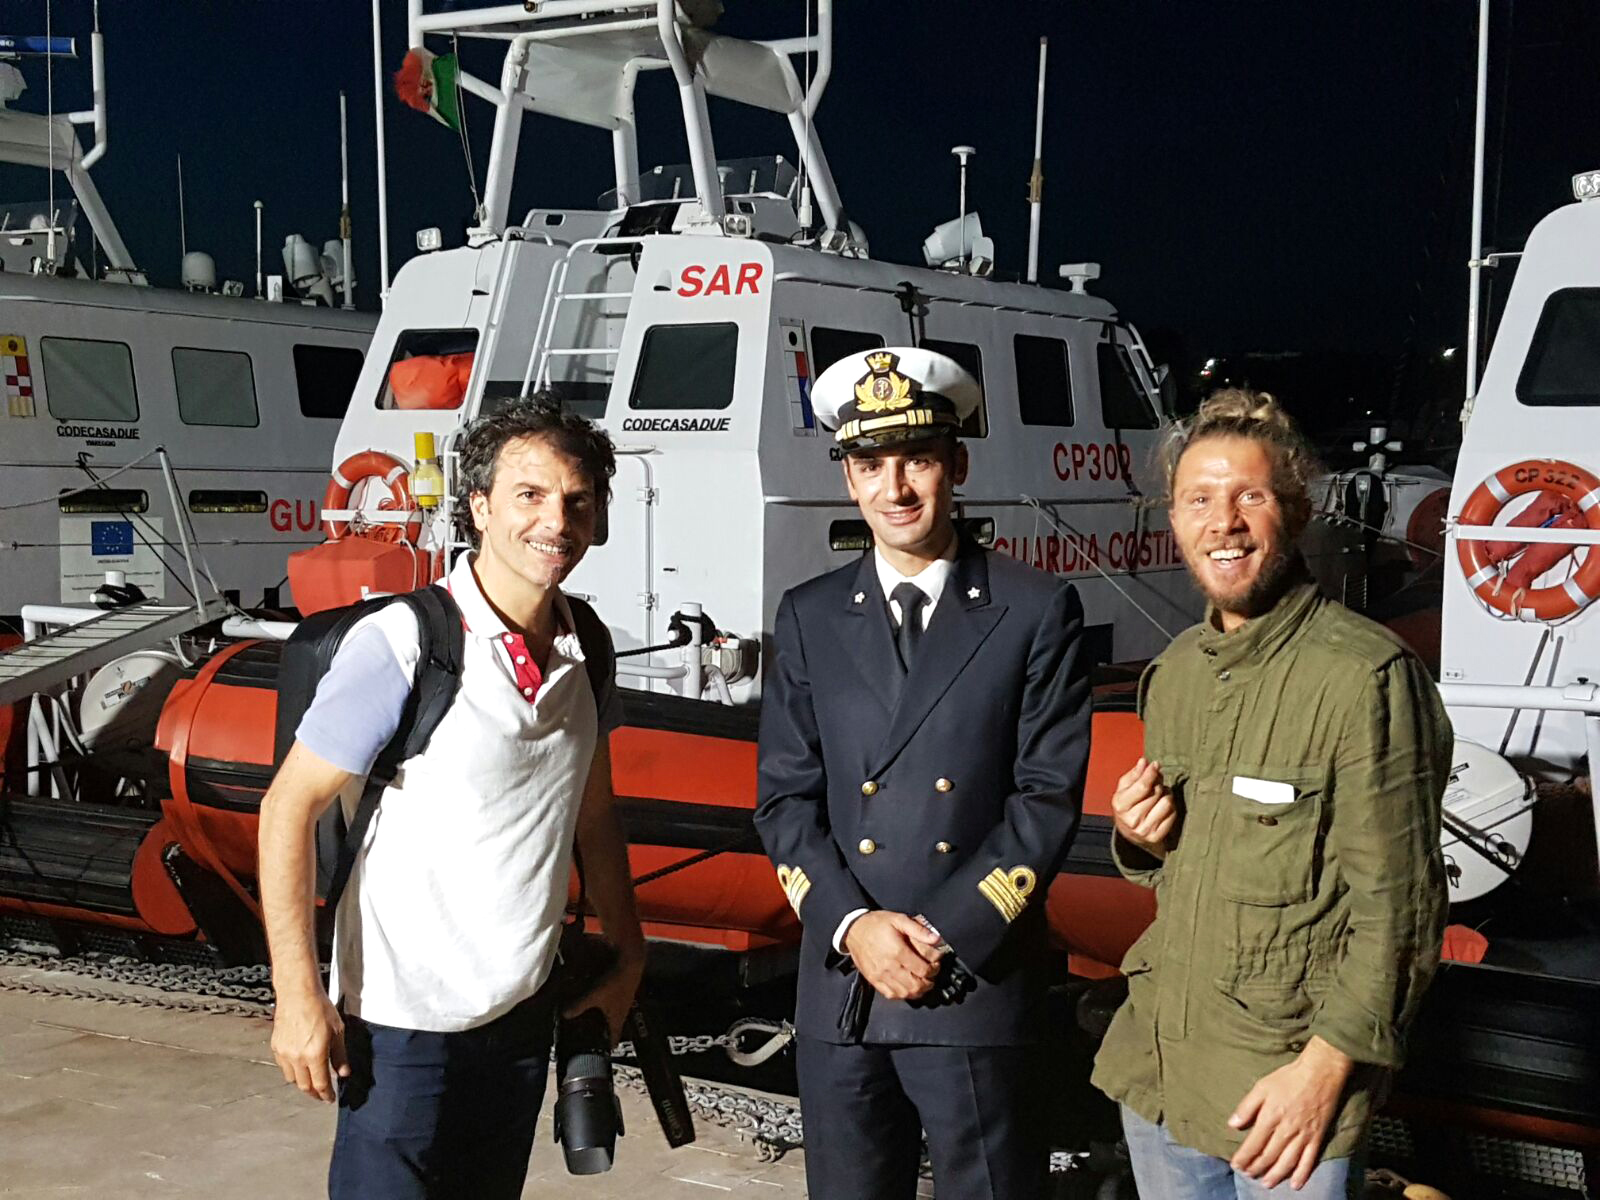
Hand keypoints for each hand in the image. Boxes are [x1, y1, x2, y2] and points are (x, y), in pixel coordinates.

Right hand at [271, 989, 348, 1102]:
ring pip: (292, 1078)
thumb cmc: (319, 1007)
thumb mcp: (338, 1031)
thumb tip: (343, 1073)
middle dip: (314, 1093)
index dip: (326, 1095)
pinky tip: (300, 1066)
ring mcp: (284, 1053)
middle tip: (322, 1094)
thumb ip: (340, 1055)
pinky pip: (284, 1066)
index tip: (330, 1099)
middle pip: (305, 1086)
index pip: (320, 1084)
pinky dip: (292, 1071)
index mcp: (314, 1055)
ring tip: (312, 1081)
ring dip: (303, 1083)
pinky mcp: (276, 1047)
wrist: (298, 993)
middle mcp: (297, 1058)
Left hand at [563, 944, 644, 1044]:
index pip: (614, 1038)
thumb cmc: (615, 982)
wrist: (631, 962)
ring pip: (616, 1014)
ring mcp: (626, 1001)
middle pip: (615, 1027)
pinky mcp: (625, 990)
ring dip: (607, 1018)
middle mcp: (623, 1011)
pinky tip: (602, 1002)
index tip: (603, 1053)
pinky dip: (609, 1006)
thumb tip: (565, 1015)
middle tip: (596, 1037)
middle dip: (606, 1033)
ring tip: (597, 1020)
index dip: (609, 1046)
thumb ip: (580, 1005)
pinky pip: (617, 1004)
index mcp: (617, 1018)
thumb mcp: (595, 995)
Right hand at [842, 910, 943, 1000]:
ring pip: (905, 993)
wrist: (854, 930)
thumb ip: (918, 929)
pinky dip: (903, 994)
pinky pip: (891, 994)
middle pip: (916, 985)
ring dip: (918, 990)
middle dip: (928, 982)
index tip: (936, 965)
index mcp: (898, 951)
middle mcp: (890, 966)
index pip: (923, 970)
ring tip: (922, 982)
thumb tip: (936, 939)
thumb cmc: (876, 924)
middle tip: (931, 975)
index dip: (934, 969)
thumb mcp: (899, 919)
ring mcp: (881, 976)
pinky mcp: (874, 980)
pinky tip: (907, 987)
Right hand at [1111, 757, 1176, 857]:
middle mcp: (1132, 820)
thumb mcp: (1124, 789)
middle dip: (1158, 783)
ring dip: (1166, 795)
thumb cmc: (1128, 807)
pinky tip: (1162, 808)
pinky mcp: (1156, 837)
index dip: (1150, 773)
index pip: (1142, 787)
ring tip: (1159, 796)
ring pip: (1167, 802)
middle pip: (1155, 792)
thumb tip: (1143, 762)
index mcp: (1120, 806)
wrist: (1130, 834)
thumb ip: (1133, 775)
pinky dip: (1171, 807)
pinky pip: (1173, 813)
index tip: (1156, 765)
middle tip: (1157, 781)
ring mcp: (1145, 830)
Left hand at [1228, 1037, 1354, 1187]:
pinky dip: (1302, 1174)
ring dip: (1275, 1175)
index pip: (1254, 1144)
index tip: (1236, 1164)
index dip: (1244, 1156)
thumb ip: (1247, 1107)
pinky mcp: (1317, 1137)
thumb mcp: (1262, 1086)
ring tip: (1266, 1183)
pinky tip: (1295, 1184)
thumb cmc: (1288, 1078)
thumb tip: (1233, 1124)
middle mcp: (1286, 1130)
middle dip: (1257, 1167)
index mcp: (1271, 1117)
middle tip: (1248, 1175)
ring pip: (1287, 1162)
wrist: (1320, 1073)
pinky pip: (1309, 1160)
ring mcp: (1303, 1136)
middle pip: (1269, 1155)